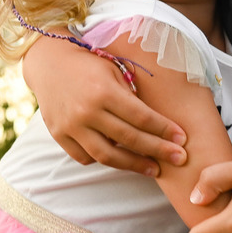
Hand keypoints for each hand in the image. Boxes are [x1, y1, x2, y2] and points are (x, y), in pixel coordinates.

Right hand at [24, 39, 186, 176]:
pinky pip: (85, 157)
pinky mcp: (59, 135)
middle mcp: (86, 111)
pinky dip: (103, 160)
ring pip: (107, 156)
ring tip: (154, 169)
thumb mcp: (113, 71)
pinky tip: (118, 159)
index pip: (141, 117)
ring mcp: (71, 126)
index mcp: (104, 91)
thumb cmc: (88, 65)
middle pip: (129, 139)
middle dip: (158, 151)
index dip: (164, 130)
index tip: (182, 139)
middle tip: (179, 159)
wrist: (49, 63)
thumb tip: (158, 123)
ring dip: (134, 165)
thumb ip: (131, 97)